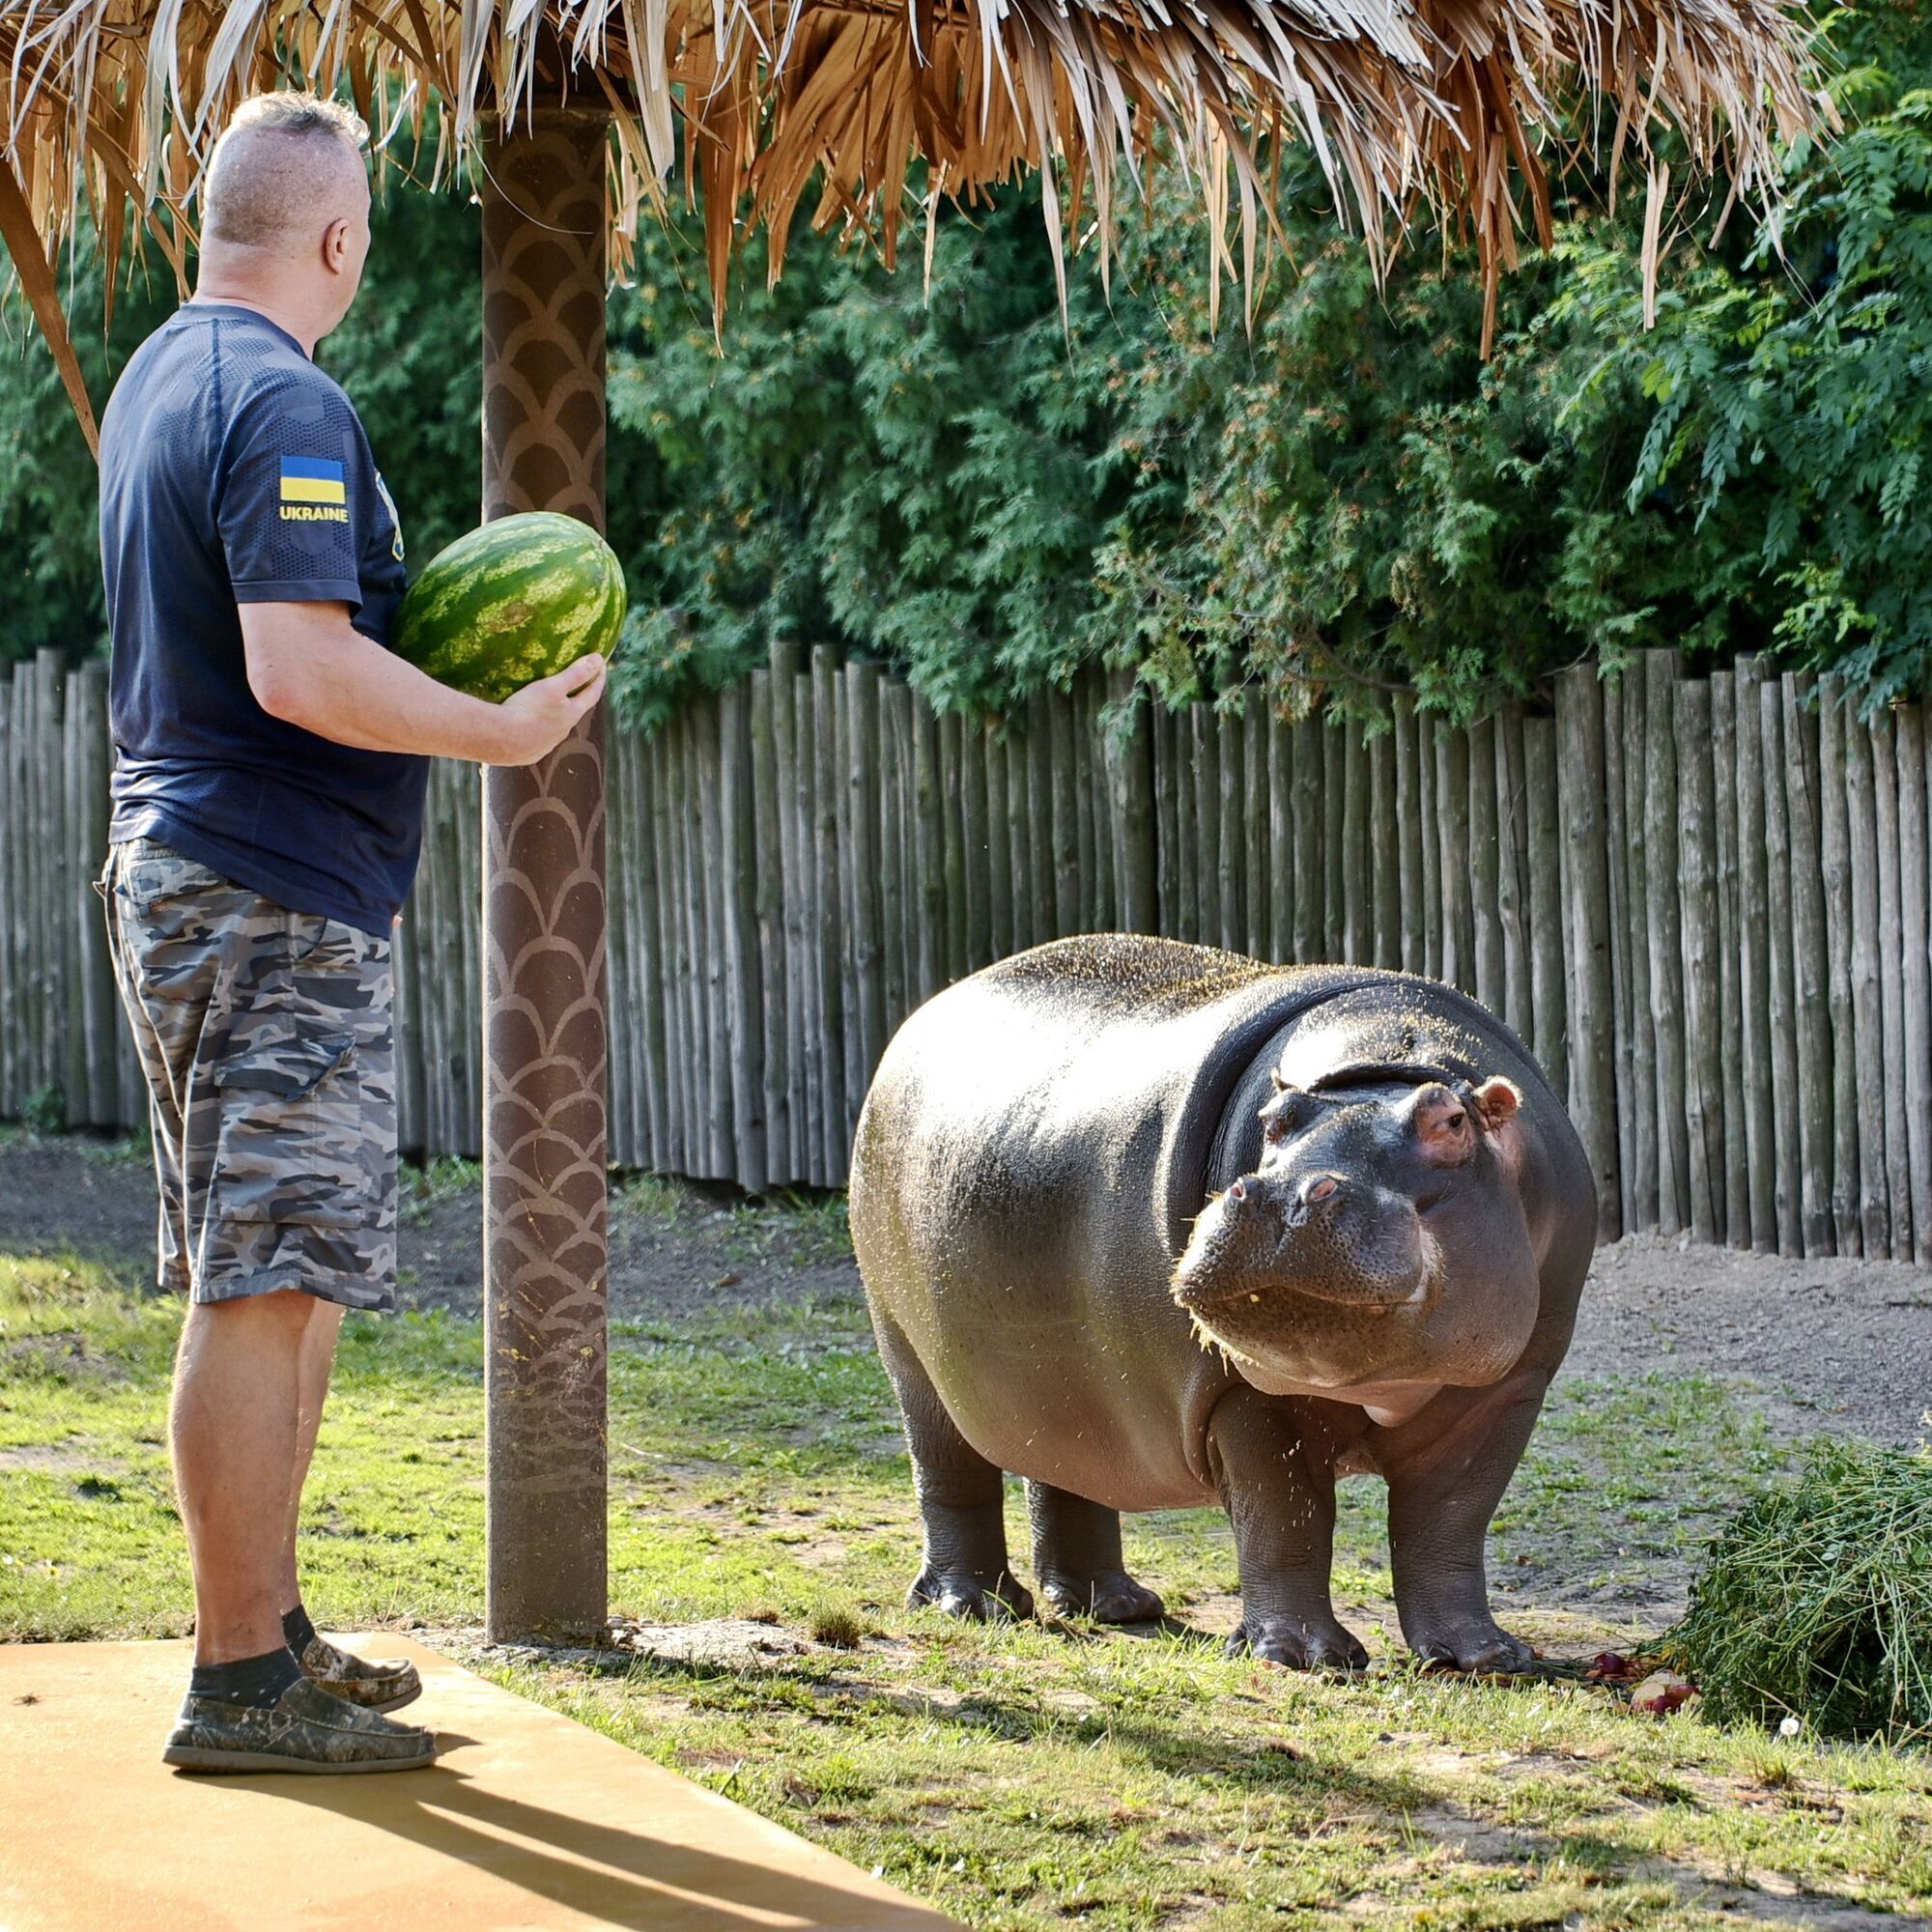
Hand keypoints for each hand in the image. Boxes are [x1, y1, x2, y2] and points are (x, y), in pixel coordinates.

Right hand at [488, 653, 607, 765]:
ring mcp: (547, 744)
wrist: (500, 739)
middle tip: (578, 683)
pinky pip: (538, 737)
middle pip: (576, 711)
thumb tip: (598, 659)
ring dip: (558, 714)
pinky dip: (540, 727)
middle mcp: (563, 731)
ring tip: (552, 702)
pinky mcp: (530, 752)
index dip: (598, 678)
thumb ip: (575, 674)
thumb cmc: (528, 710)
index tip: (601, 664)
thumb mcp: (552, 687)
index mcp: (572, 715)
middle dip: (579, 696)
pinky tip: (530, 724)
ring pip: (557, 725)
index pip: (592, 694)